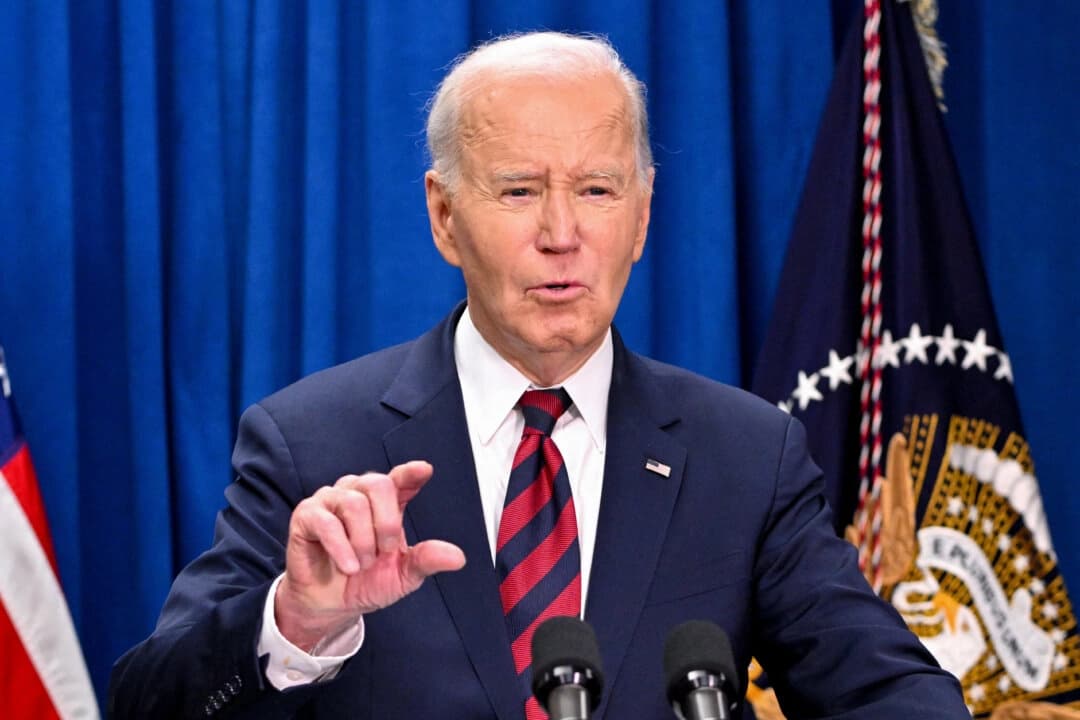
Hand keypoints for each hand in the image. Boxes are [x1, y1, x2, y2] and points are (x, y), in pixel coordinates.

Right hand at [274, 460, 465, 649]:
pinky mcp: (306, 515)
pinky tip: (348, 566)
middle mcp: (358, 494)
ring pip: (354, 503)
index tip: (424, 470)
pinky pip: (325, 521)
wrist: (331, 605)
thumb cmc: (366, 581)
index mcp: (386, 503)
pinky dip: (340, 547)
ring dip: (362, 541)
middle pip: (378, 484)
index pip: (399, 479)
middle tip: (384, 551)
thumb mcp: (402, 575)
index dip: (411, 472)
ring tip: (361, 565)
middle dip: (386, 522)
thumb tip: (457, 557)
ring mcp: (330, 501)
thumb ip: (426, 561)